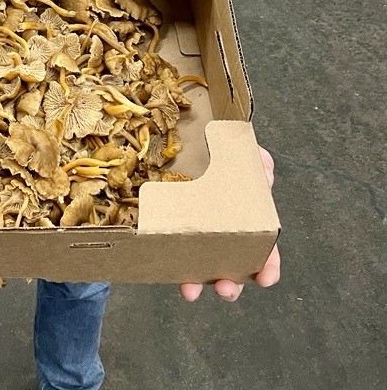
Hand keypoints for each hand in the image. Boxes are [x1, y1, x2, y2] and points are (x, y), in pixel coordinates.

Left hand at [179, 146, 279, 301]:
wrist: (191, 144)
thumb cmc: (225, 156)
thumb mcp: (248, 156)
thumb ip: (261, 166)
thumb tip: (265, 176)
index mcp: (248, 224)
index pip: (265, 253)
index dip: (268, 269)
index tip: (265, 279)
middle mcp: (225, 237)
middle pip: (233, 271)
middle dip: (230, 286)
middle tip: (224, 288)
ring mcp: (198, 236)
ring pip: (201, 270)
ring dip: (198, 284)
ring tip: (191, 290)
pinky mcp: (172, 230)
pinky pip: (171, 251)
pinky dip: (169, 265)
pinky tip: (164, 268)